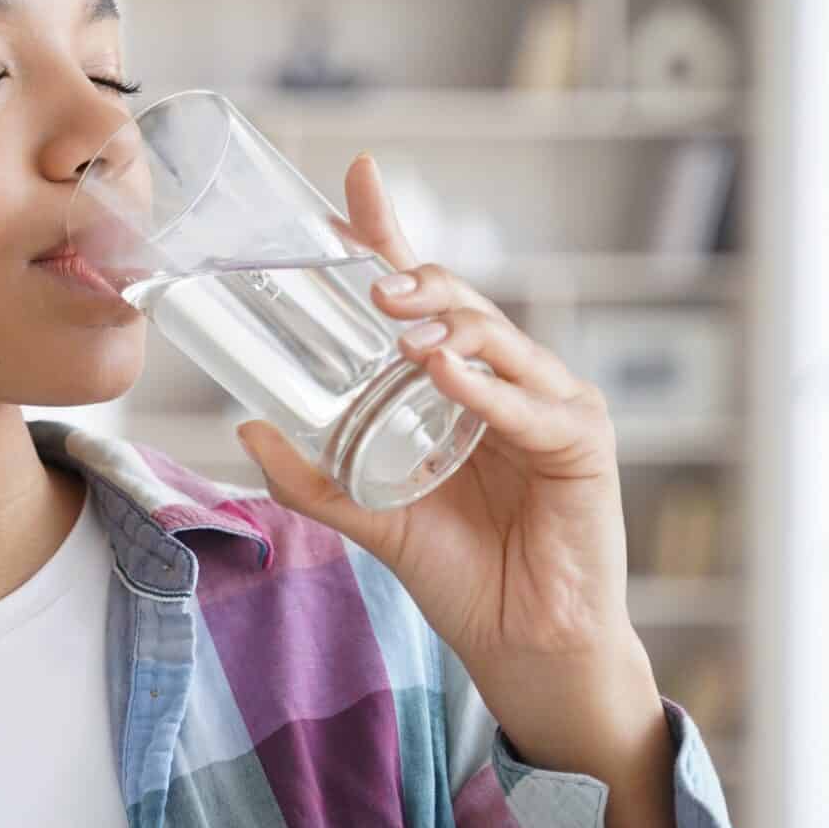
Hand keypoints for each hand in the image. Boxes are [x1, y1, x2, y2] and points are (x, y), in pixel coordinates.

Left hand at [233, 152, 660, 769]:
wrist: (524, 647)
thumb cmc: (463, 575)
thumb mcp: (374, 519)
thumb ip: (314, 479)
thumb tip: (246, 427)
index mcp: (460, 385)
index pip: (424, 296)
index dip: (391, 238)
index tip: (356, 180)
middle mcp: (507, 382)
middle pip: (461, 305)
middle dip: (414, 279)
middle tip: (367, 279)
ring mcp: (550, 405)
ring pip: (497, 340)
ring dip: (449, 321)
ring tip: (398, 319)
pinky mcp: (582, 443)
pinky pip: (530, 405)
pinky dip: (487, 385)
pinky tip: (446, 369)